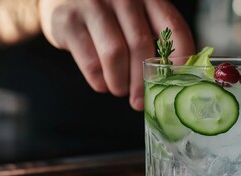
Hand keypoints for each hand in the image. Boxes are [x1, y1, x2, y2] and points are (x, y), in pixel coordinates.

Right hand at [39, 0, 194, 110]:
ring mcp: (93, 5)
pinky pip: (90, 60)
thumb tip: (172, 78)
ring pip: (115, 54)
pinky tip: (102, 84)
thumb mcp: (134, 16)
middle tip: (140, 100)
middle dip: (142, 80)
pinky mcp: (68, 21)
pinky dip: (99, 81)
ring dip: (119, 82)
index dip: (180, 57)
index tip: (175, 82)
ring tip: (119, 90)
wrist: (60, 0)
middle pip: (141, 45)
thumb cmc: (106, 15)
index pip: (173, 26)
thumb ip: (153, 37)